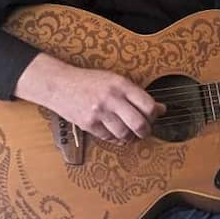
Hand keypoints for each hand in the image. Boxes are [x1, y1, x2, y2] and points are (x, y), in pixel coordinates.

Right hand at [15, 53, 164, 143]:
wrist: (60, 84)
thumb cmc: (89, 81)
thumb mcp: (114, 80)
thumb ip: (136, 94)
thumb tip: (159, 108)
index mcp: (121, 84)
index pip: (148, 105)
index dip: (155, 114)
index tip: (154, 116)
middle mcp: (111, 98)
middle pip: (139, 124)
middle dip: (146, 131)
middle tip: (144, 130)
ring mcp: (99, 113)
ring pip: (125, 134)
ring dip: (130, 137)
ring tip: (128, 132)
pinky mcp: (89, 124)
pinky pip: (109, 138)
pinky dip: (115, 138)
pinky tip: (114, 132)